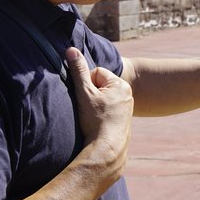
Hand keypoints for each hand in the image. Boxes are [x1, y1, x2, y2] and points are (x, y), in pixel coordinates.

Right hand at [66, 47, 132, 179]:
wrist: (107, 151)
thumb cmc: (96, 121)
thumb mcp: (84, 93)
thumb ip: (78, 70)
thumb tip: (71, 49)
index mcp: (121, 85)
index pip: (96, 73)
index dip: (86, 85)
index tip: (87, 100)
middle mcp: (127, 94)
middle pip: (100, 85)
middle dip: (91, 95)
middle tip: (90, 110)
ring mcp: (127, 108)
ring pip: (103, 99)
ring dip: (95, 106)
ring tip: (94, 119)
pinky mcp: (124, 121)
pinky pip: (108, 110)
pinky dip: (101, 116)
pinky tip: (99, 125)